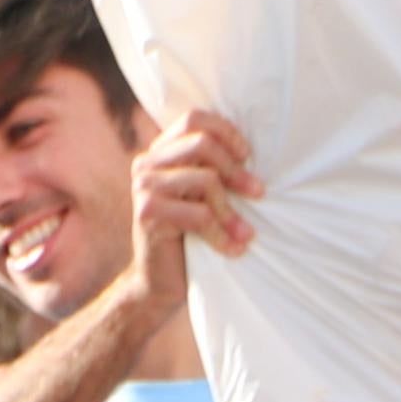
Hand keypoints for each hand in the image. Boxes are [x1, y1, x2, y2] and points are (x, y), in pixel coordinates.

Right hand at [129, 107, 259, 312]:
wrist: (158, 282)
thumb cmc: (189, 236)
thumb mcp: (201, 195)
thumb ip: (210, 167)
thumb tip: (250, 151)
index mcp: (159, 153)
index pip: (194, 119)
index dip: (226, 132)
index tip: (247, 156)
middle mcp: (146, 164)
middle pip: (202, 144)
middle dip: (235, 170)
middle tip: (256, 192)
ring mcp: (143, 188)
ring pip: (205, 180)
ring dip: (231, 210)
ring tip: (245, 232)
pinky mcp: (148, 214)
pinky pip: (200, 215)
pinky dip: (221, 234)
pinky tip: (233, 248)